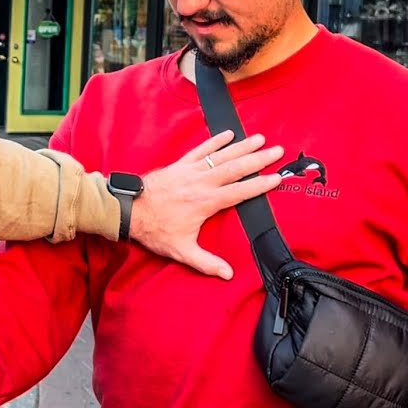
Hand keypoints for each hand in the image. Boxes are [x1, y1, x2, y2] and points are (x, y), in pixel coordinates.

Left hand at [129, 131, 282, 278]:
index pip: (240, 191)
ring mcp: (190, 170)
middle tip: (278, 151)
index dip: (260, 184)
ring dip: (242, 146)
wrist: (129, 210)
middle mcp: (201, 182)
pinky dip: (214, 140)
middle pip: (236, 168)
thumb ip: (206, 262)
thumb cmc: (155, 230)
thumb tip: (227, 275)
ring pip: (221, 155)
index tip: (277, 178)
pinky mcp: (180, 164)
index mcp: (206, 202)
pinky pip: (201, 149)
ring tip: (260, 138)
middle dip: (258, 159)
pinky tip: (227, 133)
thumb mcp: (181, 250)